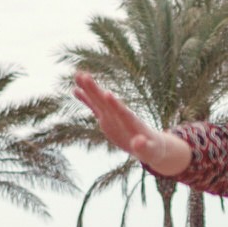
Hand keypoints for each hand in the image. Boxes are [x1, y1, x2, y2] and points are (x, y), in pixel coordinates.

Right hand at [74, 72, 191, 178]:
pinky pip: (94, 107)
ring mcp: (112, 116)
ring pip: (98, 100)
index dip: (114, 104)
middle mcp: (120, 115)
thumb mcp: (149, 151)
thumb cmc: (152, 149)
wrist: (149, 144)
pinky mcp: (106, 119)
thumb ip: (143, 147)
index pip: (122, 112)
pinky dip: (86, 99)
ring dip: (89, 89)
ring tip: (77, 75)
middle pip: (106, 102)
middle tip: (84, 76)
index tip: (107, 93)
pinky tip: (75, 89)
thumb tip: (139, 142)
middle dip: (96, 90)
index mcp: (132, 123)